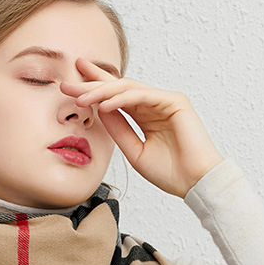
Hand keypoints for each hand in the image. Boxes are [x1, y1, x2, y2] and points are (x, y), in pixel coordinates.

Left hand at [60, 58, 224, 197]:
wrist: (195, 183)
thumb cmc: (171, 173)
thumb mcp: (135, 151)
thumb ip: (119, 131)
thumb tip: (99, 111)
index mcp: (146, 116)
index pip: (116, 98)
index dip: (94, 91)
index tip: (71, 89)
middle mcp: (154, 104)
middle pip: (119, 87)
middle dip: (92, 83)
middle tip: (68, 81)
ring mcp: (165, 100)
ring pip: (128, 88)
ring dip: (102, 91)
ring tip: (80, 97)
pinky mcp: (175, 101)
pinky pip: (142, 95)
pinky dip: (122, 98)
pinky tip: (104, 104)